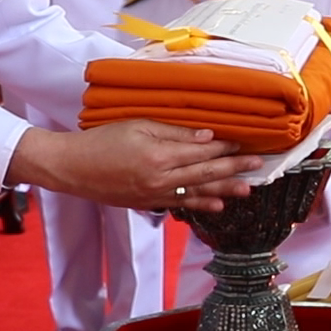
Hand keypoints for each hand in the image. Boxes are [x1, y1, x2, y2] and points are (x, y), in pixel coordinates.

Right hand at [8, 122, 260, 211]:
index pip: (201, 153)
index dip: (226, 149)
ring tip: (247, 190)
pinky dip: (201, 204)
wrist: (72, 168)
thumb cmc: (101, 141)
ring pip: (198, 193)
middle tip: (258, 167)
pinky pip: (181, 203)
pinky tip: (217, 204)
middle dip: (234, 170)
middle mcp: (160, 179)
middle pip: (206, 175)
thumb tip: (206, 136)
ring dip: (225, 191)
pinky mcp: (147, 203)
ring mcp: (154, 194)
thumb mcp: (137, 126)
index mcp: (158, 156)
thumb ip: (173, 132)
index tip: (245, 143)